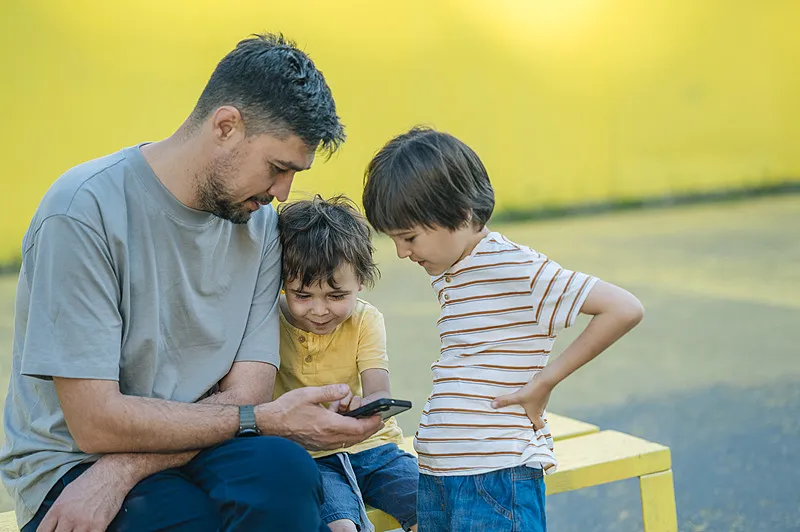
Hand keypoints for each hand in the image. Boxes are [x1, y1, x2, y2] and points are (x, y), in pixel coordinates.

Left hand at [37, 459, 134, 531]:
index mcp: (58, 509)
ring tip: (79, 530)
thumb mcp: (67, 493)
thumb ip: (58, 511)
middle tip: (67, 531)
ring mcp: (83, 522)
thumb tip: (53, 525)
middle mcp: (68, 517)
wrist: (112, 473)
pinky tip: (89, 531)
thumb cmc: (91, 480)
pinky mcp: (98, 525)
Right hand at [260, 384, 381, 450]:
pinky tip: (347, 426)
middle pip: (357, 437)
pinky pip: (339, 443)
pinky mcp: (317, 445)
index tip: (380, 416)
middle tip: (379, 420)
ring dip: (360, 433)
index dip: (372, 423)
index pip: (358, 428)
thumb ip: (330, 391)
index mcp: (328, 424)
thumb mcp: (310, 393)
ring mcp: (322, 443)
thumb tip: (346, 389)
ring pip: (349, 441)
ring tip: (367, 423)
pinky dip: (348, 436)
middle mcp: (327, 437)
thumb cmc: (288, 408)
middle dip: (371, 429)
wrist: (270, 424)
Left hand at [491, 373, 553, 429]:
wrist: (546, 378)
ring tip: (521, 407)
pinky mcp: (542, 393)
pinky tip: (525, 395)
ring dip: (530, 408)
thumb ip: (506, 401)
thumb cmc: (533, 391)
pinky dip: (532, 400)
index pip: (540, 426)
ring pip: (537, 408)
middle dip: (530, 419)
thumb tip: (492, 406)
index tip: (529, 429)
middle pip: (537, 417)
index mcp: (536, 414)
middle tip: (521, 418)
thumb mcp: (517, 397)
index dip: (535, 429)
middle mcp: (540, 409)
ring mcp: (543, 401)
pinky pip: (537, 399)